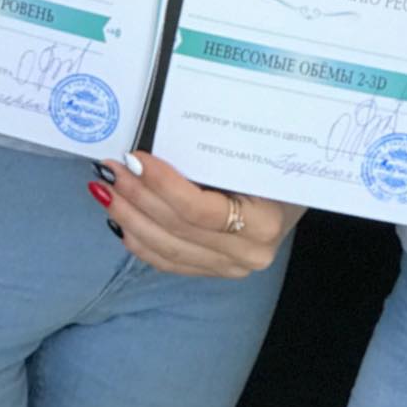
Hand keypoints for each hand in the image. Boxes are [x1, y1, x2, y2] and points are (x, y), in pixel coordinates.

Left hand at [88, 151, 303, 277]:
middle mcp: (249, 252)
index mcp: (265, 221)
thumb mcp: (262, 155)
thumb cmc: (280, 166)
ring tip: (105, 189)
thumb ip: (220, 153)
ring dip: (129, 217)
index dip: (163, 185)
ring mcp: (230, 268)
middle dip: (137, 196)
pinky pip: (166, 262)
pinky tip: (118, 218)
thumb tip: (164, 134)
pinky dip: (138, 240)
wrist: (301, 194)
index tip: (134, 158)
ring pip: (166, 248)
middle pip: (178, 228)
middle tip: (109, 168)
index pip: (201, 209)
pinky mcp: (212, 272)